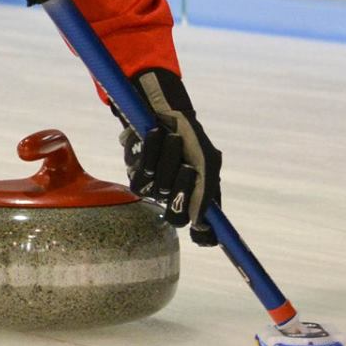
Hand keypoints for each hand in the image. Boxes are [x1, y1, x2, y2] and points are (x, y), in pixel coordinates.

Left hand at [119, 66, 221, 245]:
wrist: (163, 109)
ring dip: (167, 160)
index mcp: (199, 197)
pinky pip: (141, 177)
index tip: (202, 233)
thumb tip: (201, 220)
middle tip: (188, 168)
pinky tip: (155, 135)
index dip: (203, 236)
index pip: (202, 231)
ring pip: (160, 191)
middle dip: (183, 190)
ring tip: (172, 139)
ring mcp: (157, 189)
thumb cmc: (189, 135)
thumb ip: (207, 189)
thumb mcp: (206, 159)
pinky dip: (150, 153)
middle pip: (177, 217)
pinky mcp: (137, 175)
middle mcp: (177, 198)